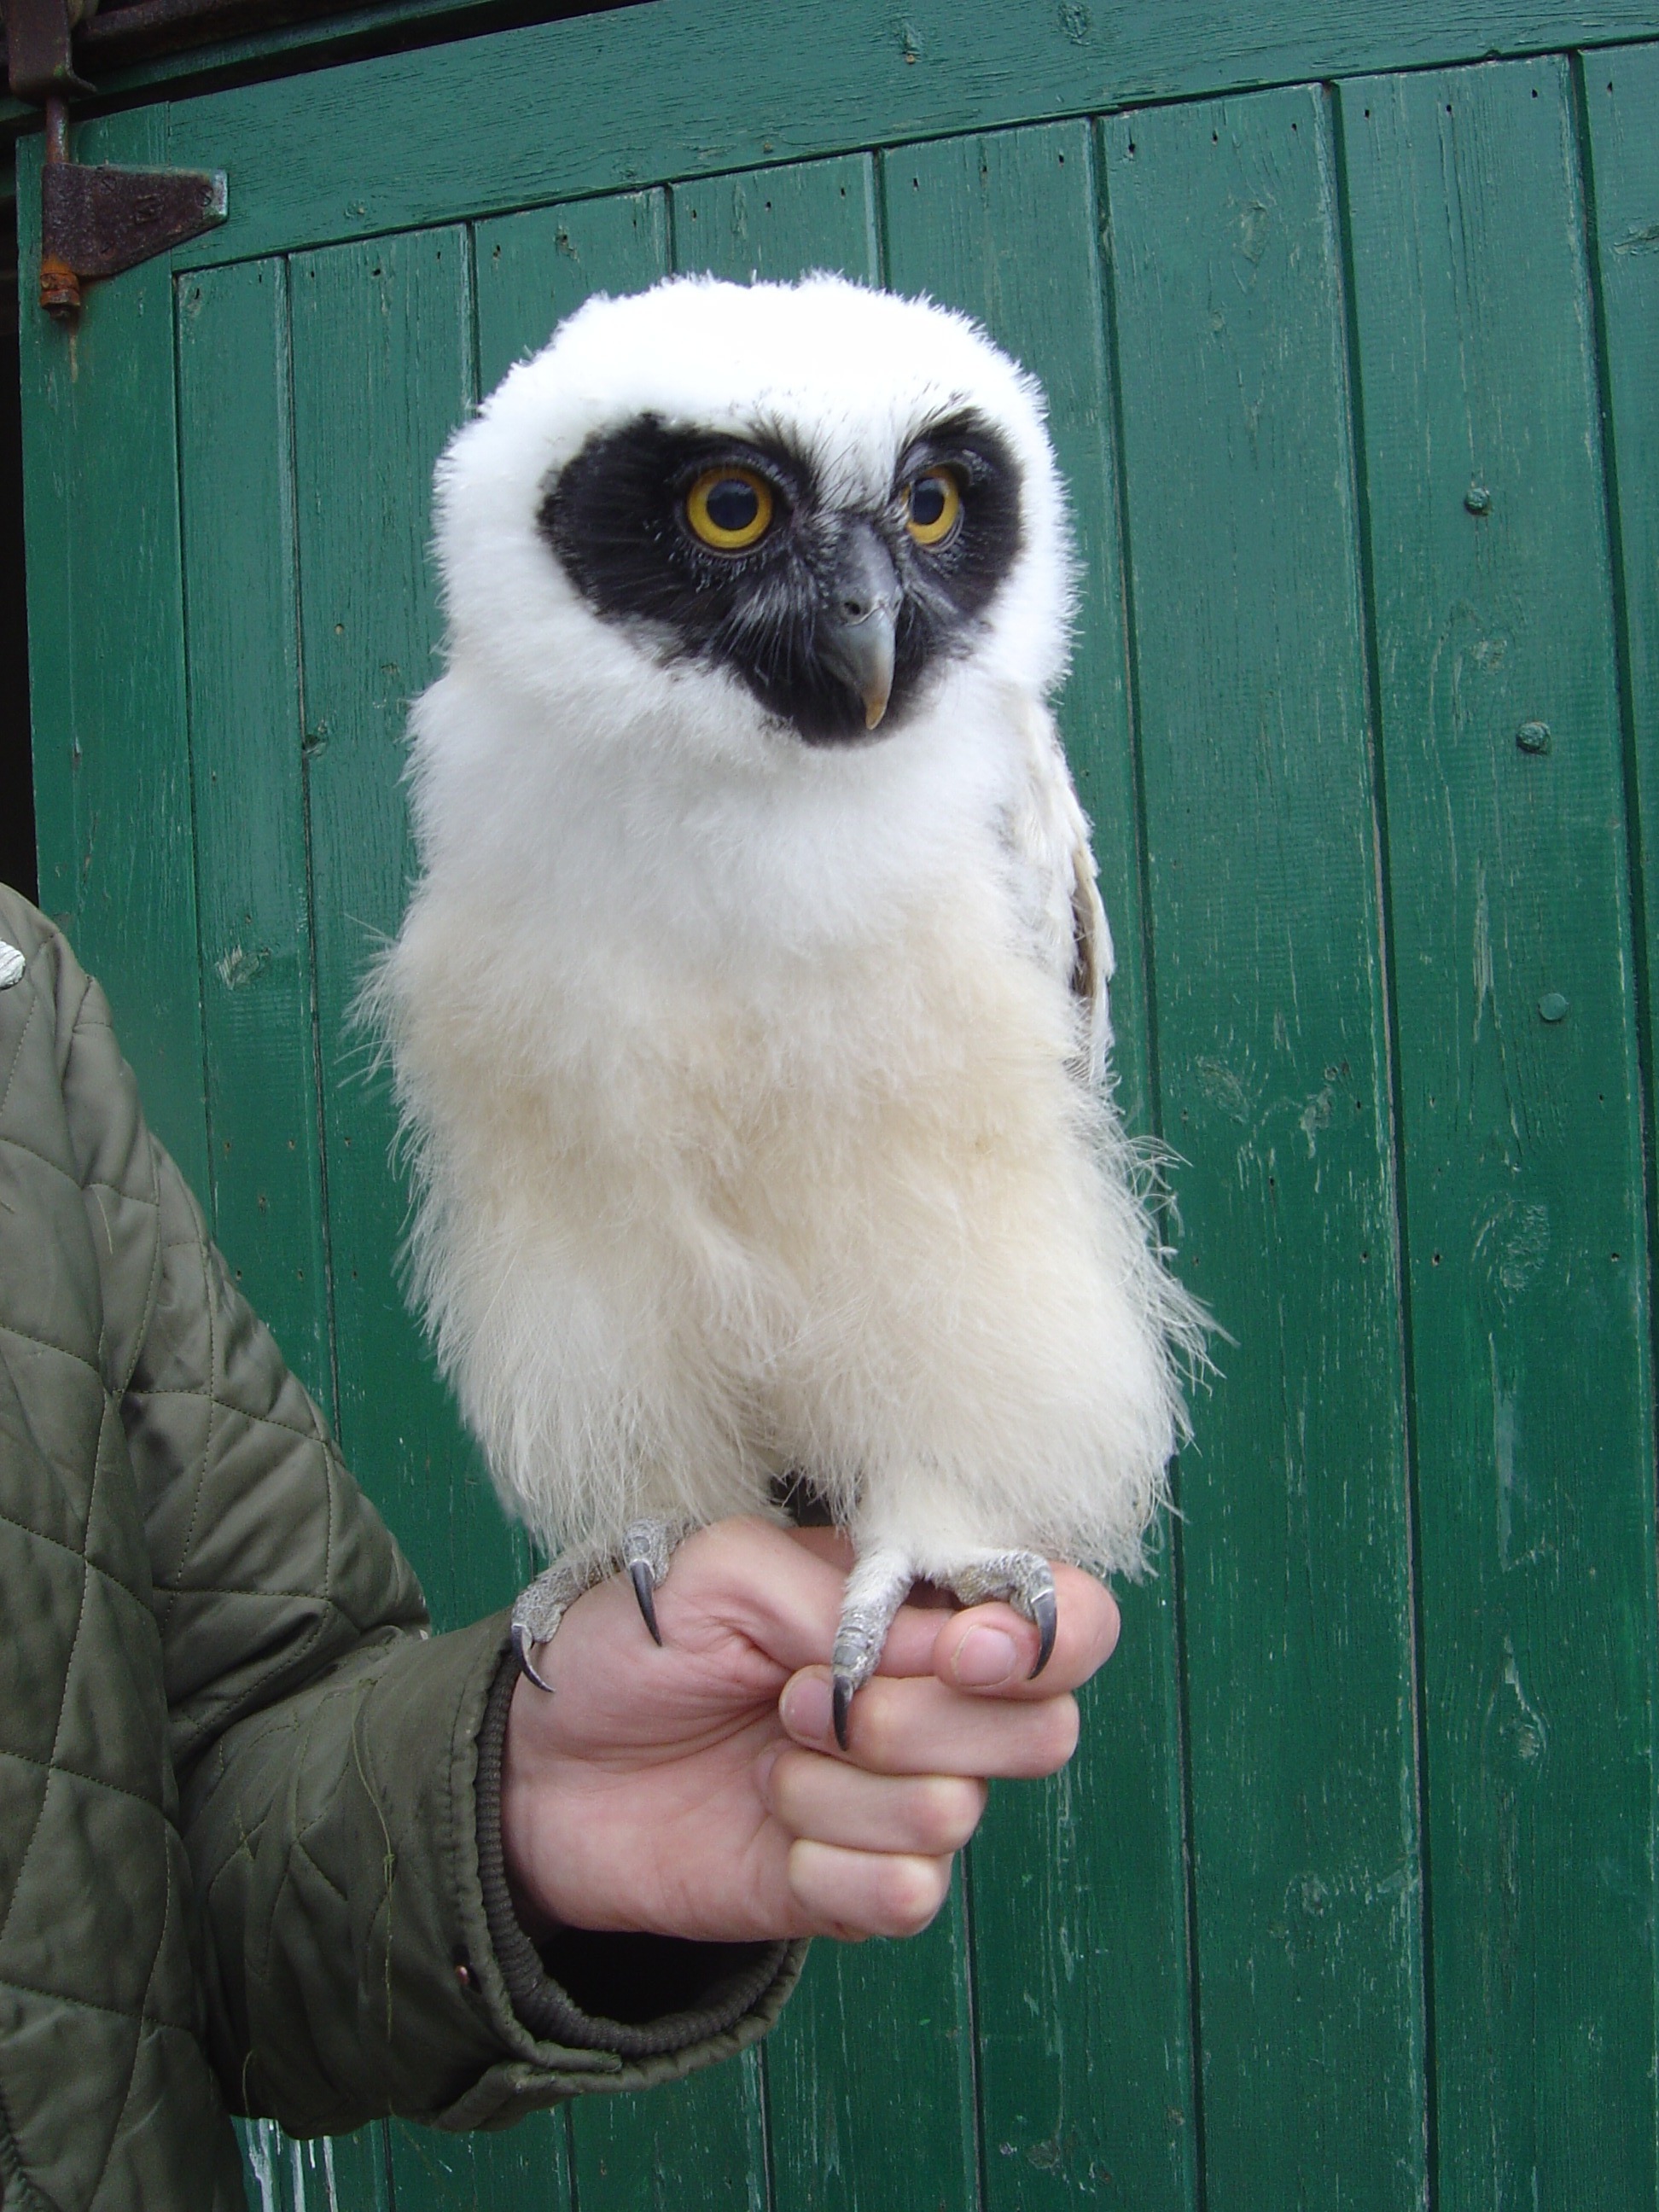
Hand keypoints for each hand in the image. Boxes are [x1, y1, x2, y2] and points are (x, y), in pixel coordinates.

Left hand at [499, 1517, 1118, 1942]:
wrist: (540, 1761)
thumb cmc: (634, 1639)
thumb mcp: (721, 1570)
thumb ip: (840, 1598)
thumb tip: (945, 1652)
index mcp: (919, 1603)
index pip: (1067, 1617)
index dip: (1044, 1638)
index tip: (960, 1648)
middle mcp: (934, 1701)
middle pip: (1043, 1728)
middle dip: (922, 1717)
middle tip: (802, 1698)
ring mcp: (900, 1798)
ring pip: (956, 1812)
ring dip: (841, 1787)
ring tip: (763, 1753)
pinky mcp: (857, 1887)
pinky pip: (906, 1894)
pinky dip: (826, 1863)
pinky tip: (767, 1832)